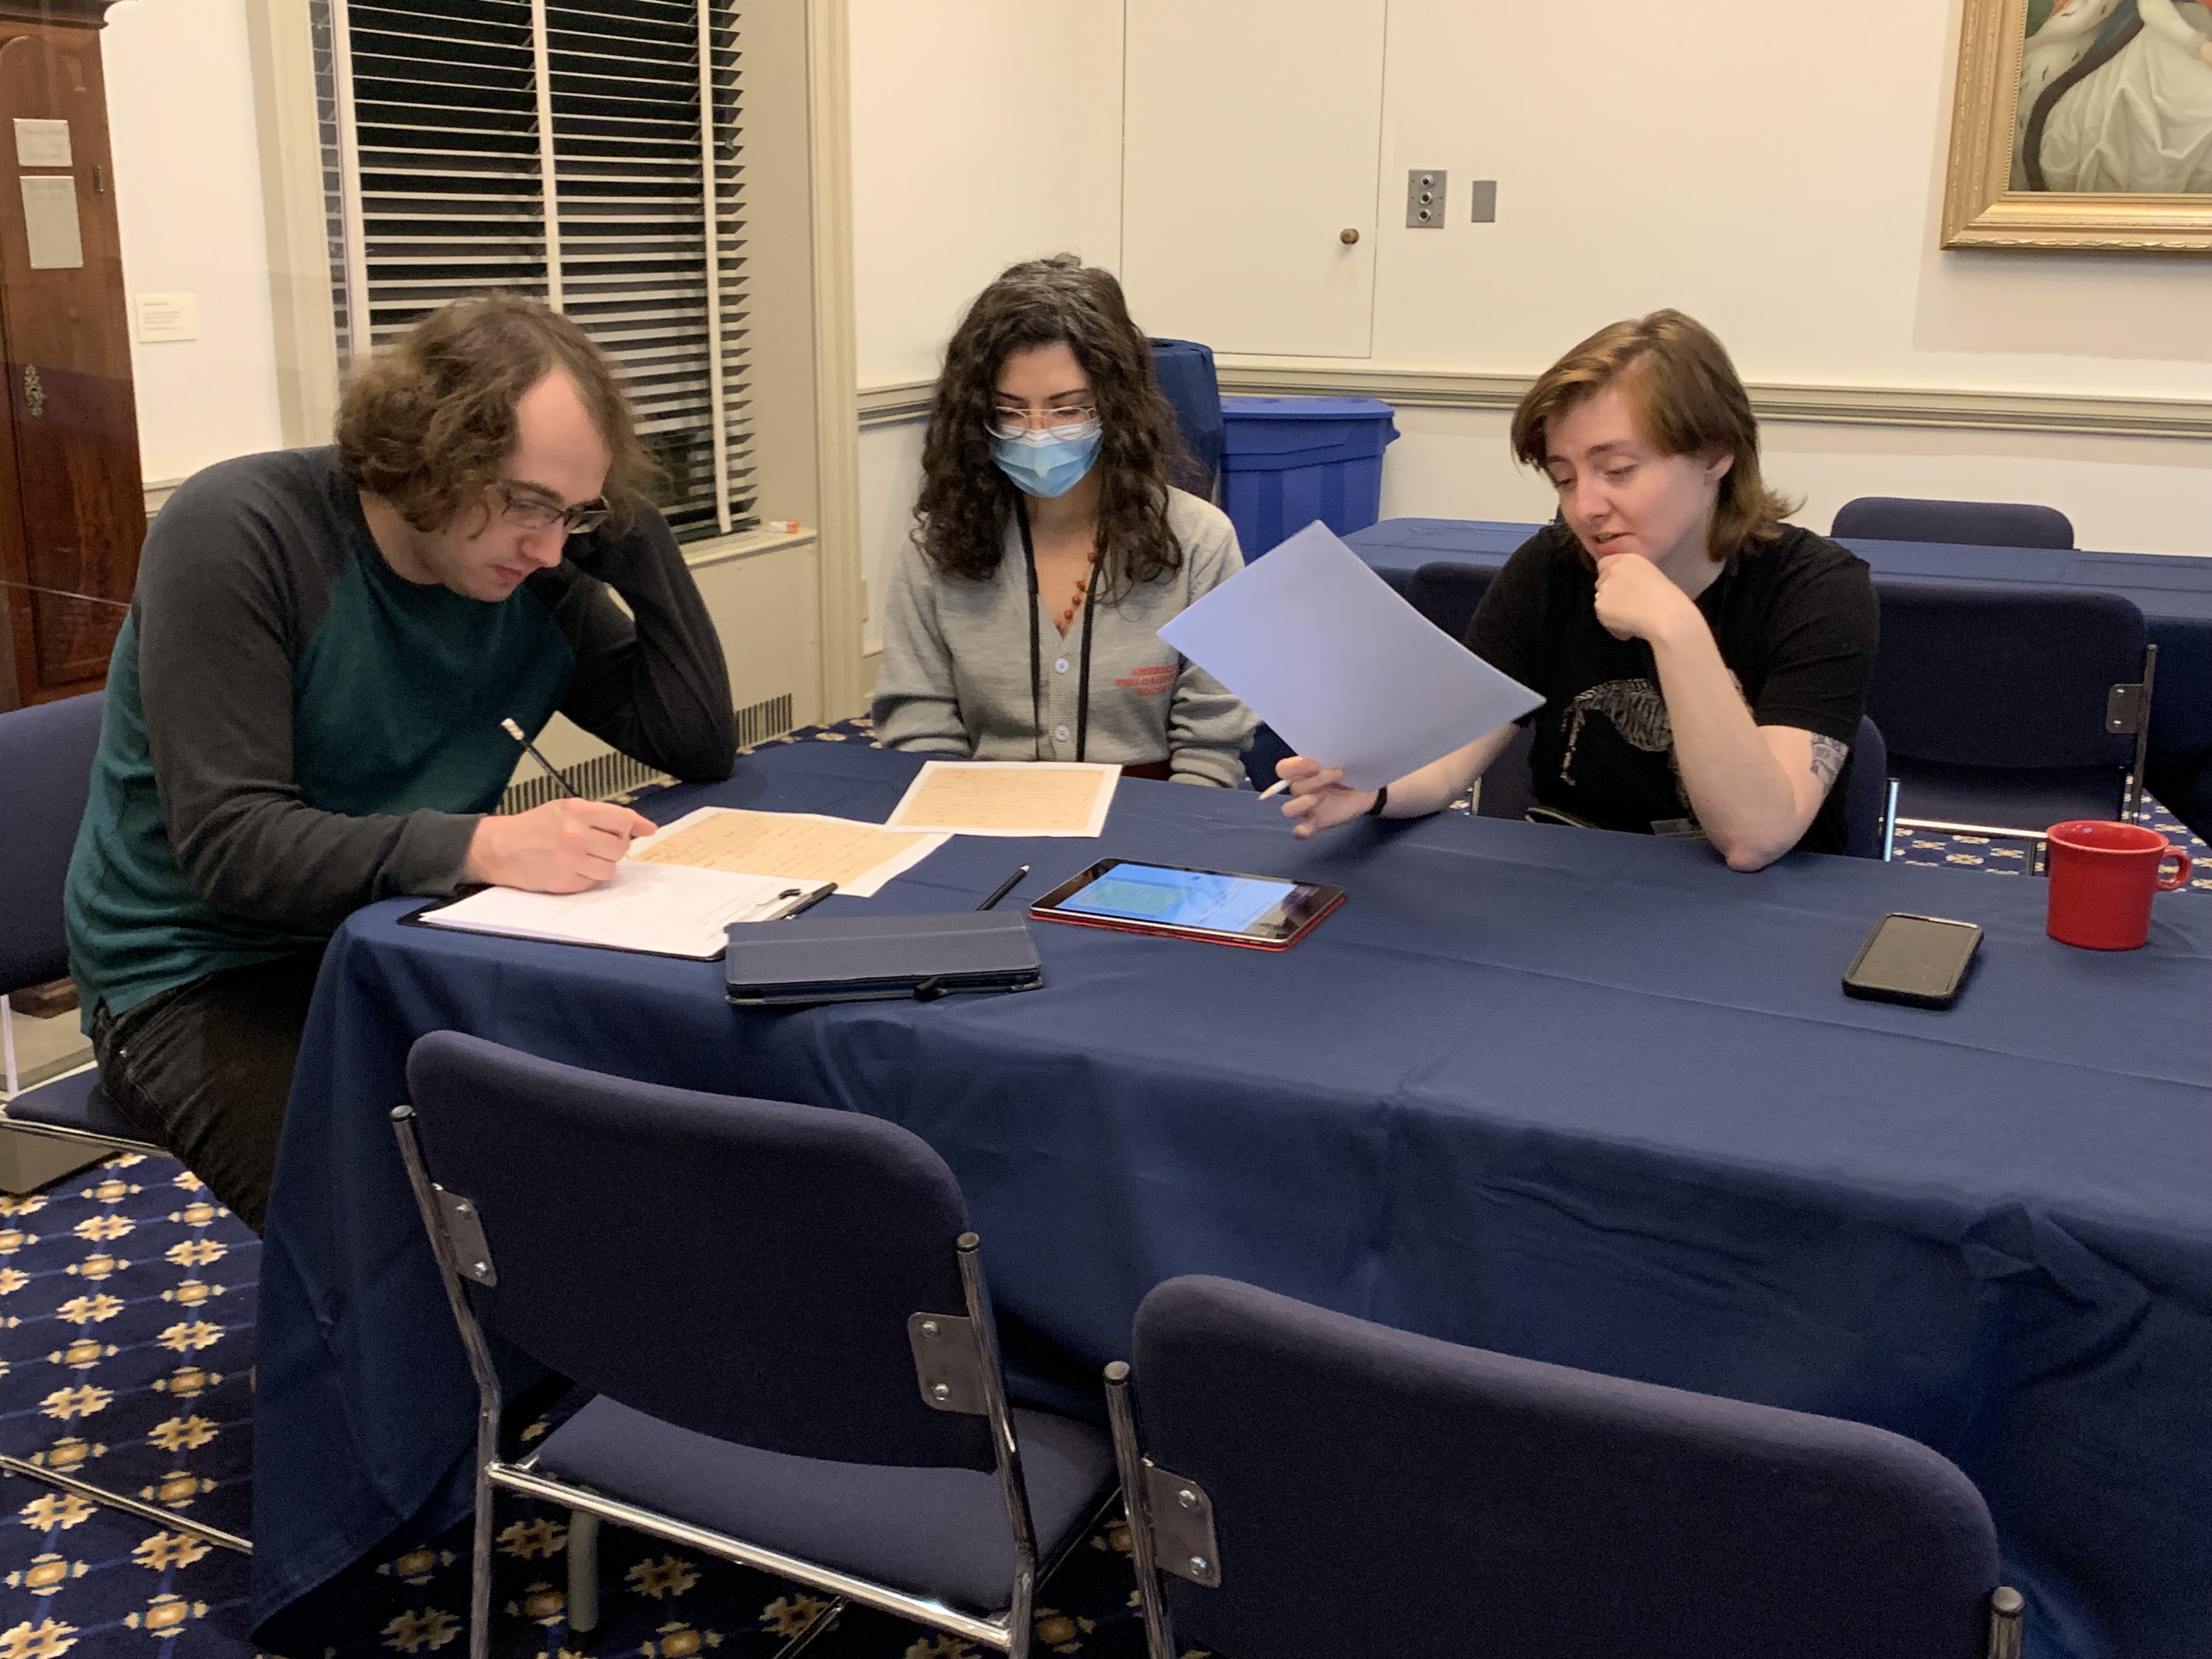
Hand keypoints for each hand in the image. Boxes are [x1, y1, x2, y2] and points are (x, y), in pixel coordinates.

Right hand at [464, 799, 657, 891]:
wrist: (499, 848)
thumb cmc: (534, 826)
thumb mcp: (566, 809)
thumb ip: (604, 815)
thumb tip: (645, 826)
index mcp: (577, 811)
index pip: (622, 820)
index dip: (635, 826)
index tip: (646, 830)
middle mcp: (576, 834)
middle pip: (621, 846)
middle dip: (615, 846)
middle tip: (600, 844)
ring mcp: (571, 860)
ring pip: (611, 867)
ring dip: (603, 864)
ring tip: (586, 857)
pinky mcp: (565, 881)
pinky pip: (594, 882)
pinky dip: (589, 877)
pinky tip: (574, 868)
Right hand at [1275, 755, 1377, 840]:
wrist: (1367, 789)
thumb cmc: (1350, 770)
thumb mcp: (1341, 758)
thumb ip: (1329, 755)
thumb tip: (1329, 752)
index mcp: (1301, 771)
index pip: (1283, 769)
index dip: (1295, 767)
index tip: (1316, 764)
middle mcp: (1299, 789)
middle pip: (1293, 787)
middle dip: (1315, 781)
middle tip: (1338, 774)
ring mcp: (1305, 808)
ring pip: (1288, 809)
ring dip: (1302, 804)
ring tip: (1322, 798)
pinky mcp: (1315, 823)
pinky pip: (1299, 831)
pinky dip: (1301, 830)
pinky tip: (1310, 826)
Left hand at [1592, 554, 1703, 646]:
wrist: (1667, 615)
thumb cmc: (1667, 599)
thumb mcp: (1649, 576)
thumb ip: (1631, 577)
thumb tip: (1621, 590)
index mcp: (1628, 559)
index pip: (1604, 564)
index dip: (1609, 577)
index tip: (1619, 588)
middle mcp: (1613, 569)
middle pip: (1601, 582)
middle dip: (1609, 593)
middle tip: (1625, 605)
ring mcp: (1604, 587)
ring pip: (1600, 599)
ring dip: (1610, 608)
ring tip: (1629, 618)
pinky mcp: (1600, 605)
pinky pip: (1602, 616)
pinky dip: (1612, 623)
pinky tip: (1628, 626)